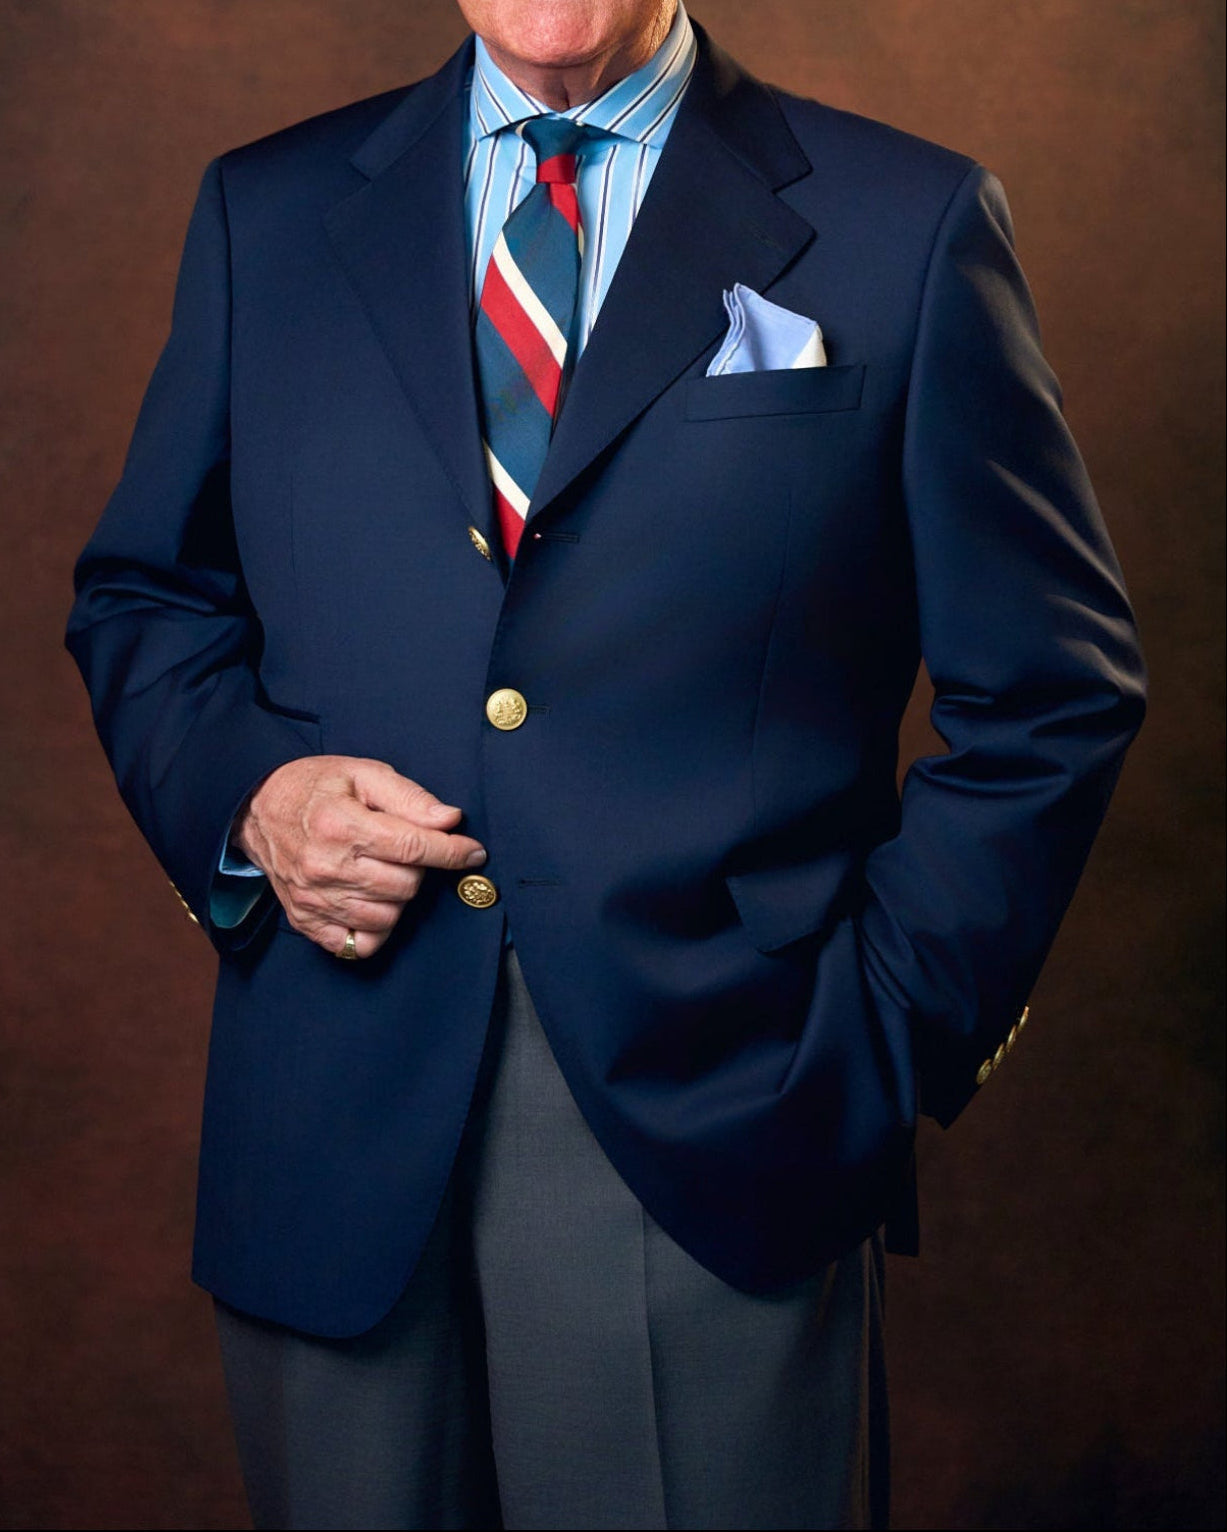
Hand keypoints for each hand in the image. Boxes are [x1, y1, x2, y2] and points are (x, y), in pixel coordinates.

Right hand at [232, 756, 485, 957]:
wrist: (255, 811)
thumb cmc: (315, 788)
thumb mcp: (363, 773)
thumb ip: (409, 797)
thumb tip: (449, 820)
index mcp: (341, 825)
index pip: (413, 848)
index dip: (452, 852)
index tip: (473, 852)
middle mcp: (326, 867)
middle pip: (406, 885)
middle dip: (419, 868)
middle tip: (406, 849)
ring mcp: (314, 899)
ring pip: (389, 917)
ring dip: (399, 897)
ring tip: (385, 871)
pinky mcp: (306, 921)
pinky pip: (360, 944)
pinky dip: (376, 929)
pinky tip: (373, 902)